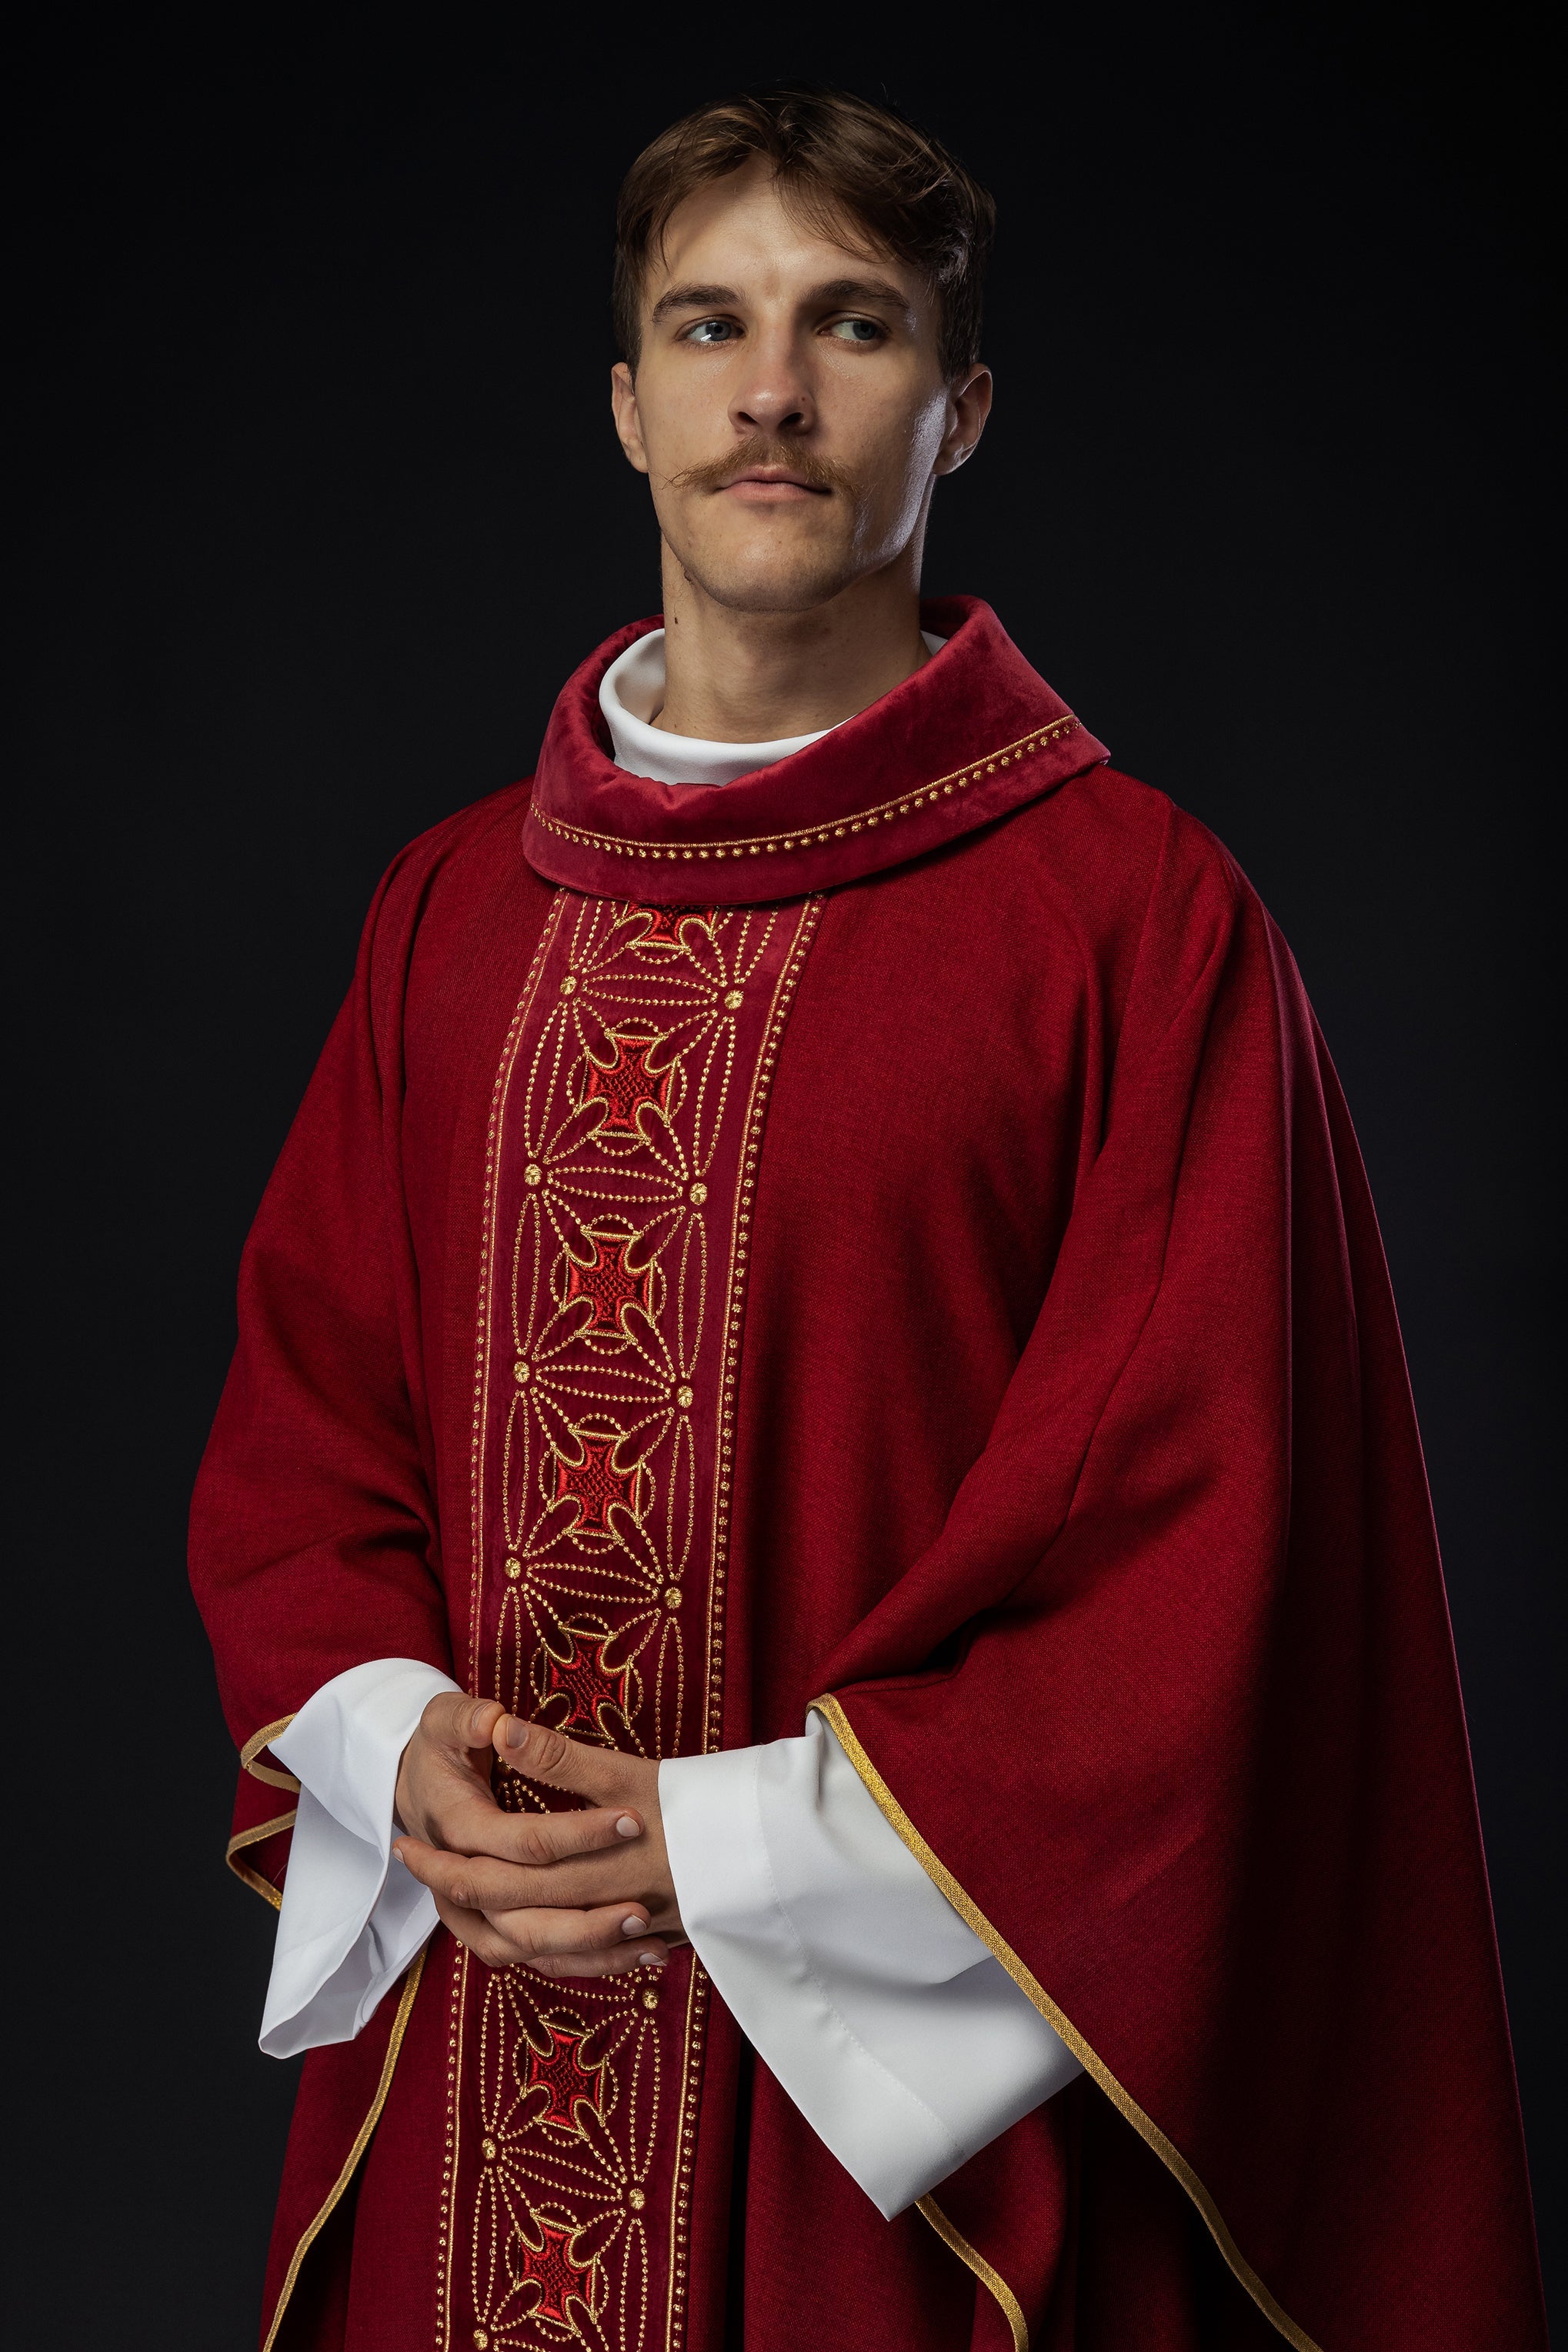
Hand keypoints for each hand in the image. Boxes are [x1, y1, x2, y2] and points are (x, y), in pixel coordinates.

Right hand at [392, 1697, 678, 1978]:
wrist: (417, 1790)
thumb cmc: (441, 1751)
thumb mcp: (444, 1722)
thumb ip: (469, 1718)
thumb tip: (497, 1722)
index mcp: (456, 1830)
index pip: (522, 1841)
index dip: (577, 1834)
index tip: (632, 1819)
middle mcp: (460, 1883)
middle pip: (523, 1914)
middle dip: (587, 1914)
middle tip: (645, 1903)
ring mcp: (473, 1914)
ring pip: (531, 1948)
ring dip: (590, 1949)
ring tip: (649, 1940)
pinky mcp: (493, 1930)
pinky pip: (539, 1960)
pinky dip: (588, 1963)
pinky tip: (642, 1955)